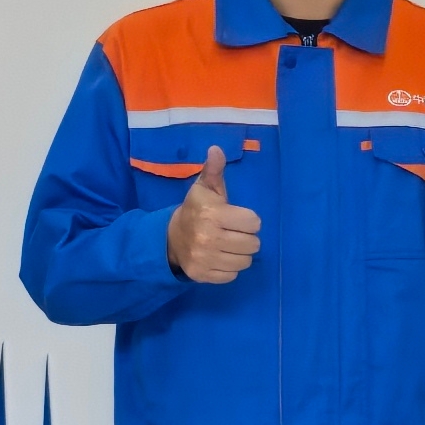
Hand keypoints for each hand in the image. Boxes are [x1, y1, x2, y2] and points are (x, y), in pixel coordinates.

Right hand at [169, 142, 260, 283]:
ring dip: (240, 253)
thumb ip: (214, 169)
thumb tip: (217, 149)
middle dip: (247, 237)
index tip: (237, 217)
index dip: (249, 219)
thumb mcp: (205, 187)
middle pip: (253, 244)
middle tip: (233, 232)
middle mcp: (208, 237)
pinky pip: (232, 275)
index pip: (254, 222)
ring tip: (228, 244)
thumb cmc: (196, 209)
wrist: (170, 237)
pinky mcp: (202, 274)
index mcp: (212, 213)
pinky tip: (220, 257)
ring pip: (245, 261)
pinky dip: (229, 267)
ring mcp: (204, 258)